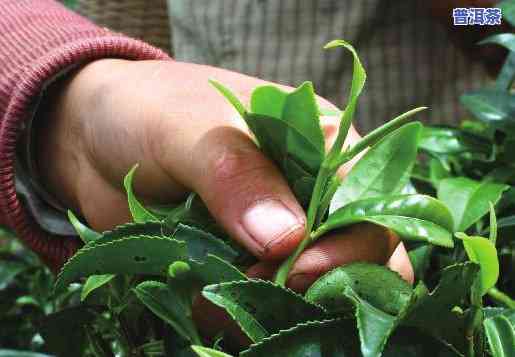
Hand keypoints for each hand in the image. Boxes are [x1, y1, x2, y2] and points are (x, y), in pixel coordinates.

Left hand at [37, 59, 412, 290]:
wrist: (94, 139)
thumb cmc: (148, 111)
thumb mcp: (188, 128)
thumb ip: (237, 174)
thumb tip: (287, 238)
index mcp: (319, 144)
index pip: (368, 204)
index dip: (350, 245)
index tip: (297, 268)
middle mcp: (308, 194)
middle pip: (357, 259)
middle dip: (317, 286)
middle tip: (258, 280)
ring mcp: (276, 235)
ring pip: (311, 294)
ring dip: (268, 304)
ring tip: (209, 284)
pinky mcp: (243, 264)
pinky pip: (260, 305)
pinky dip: (236, 313)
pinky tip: (198, 293)